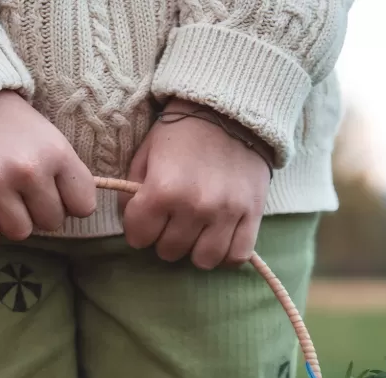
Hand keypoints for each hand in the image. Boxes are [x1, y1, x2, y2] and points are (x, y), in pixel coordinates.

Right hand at [0, 91, 96, 244]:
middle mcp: (28, 167)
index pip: (83, 206)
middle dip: (36, 212)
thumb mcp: (46, 136)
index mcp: (56, 151)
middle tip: (18, 190)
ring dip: (8, 221)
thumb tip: (74, 213)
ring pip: (19, 233)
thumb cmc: (6, 124)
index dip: (67, 204)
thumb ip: (63, 172)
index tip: (51, 192)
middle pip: (50, 224)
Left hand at [121, 99, 272, 268]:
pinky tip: (220, 237)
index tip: (146, 218)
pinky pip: (236, 256)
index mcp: (163, 189)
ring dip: (196, 249)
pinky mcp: (253, 214)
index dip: (138, 229)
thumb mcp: (146, 155)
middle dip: (165, 238)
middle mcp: (195, 206)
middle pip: (169, 252)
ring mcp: (226, 213)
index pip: (138, 238)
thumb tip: (132, 225)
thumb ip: (133, 194)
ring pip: (202, 261)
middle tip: (173, 219)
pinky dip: (226, 252)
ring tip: (197, 230)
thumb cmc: (181, 133)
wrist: (231, 108)